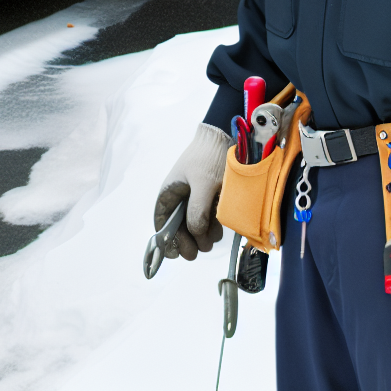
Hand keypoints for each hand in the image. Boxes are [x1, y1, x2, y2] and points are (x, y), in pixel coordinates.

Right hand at [152, 123, 230, 260]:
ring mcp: (195, 200)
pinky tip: (220, 224)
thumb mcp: (204, 183)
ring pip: (196, 226)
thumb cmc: (210, 156)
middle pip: (179, 229)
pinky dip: (214, 225)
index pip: (162, 223)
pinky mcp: (210, 200)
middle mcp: (180, 199)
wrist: (228, 136)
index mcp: (169, 193)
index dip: (165, 241)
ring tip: (213, 233)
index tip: (175, 254)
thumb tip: (195, 233)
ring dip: (205, 234)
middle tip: (200, 250)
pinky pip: (209, 219)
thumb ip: (198, 210)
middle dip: (190, 240)